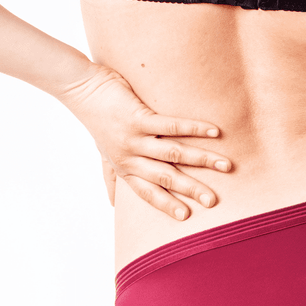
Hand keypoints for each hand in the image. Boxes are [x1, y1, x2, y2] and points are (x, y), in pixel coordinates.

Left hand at [57, 62, 231, 218]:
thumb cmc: (96, 120)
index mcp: (125, 168)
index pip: (149, 192)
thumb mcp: (103, 153)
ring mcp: (134, 138)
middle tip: (212, 201)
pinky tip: (214, 132)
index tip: (186, 216)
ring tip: (225, 165)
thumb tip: (112, 204)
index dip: (167, 204)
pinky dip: (194, 128)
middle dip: (191, 189)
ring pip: (173, 154)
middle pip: (166, 178)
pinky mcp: (138, 117)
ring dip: (202, 159)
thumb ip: (111, 177)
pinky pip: (170, 125)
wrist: (79, 88)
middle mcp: (130, 157)